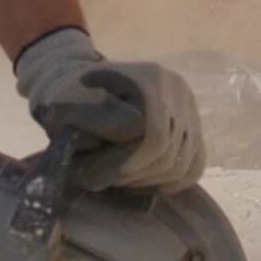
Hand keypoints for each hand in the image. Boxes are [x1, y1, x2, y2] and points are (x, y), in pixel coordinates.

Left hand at [14, 28, 205, 191]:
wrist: (79, 86)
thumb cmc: (68, 99)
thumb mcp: (66, 106)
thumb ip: (92, 120)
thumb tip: (130, 137)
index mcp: (149, 78)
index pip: (152, 137)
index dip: (122, 165)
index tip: (90, 175)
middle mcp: (177, 89)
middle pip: (167, 153)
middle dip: (132, 175)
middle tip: (103, 179)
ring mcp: (189, 108)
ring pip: (181, 164)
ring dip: (147, 181)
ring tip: (119, 178)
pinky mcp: (194, 128)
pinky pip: (194, 166)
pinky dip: (170, 182)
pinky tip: (142, 181)